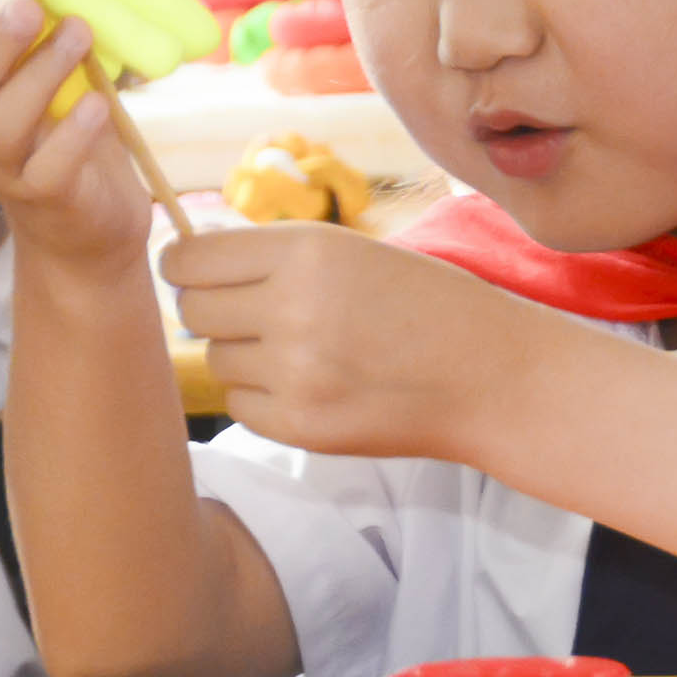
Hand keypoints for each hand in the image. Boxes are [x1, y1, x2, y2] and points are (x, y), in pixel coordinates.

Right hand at [0, 0, 152, 270]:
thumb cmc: (63, 128)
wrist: (89, 223)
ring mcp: (3, 167)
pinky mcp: (45, 196)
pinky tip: (99, 104)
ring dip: (40, 74)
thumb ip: (35, 23)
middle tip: (31, 6)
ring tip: (80, 35)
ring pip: (1, 123)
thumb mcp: (43, 68)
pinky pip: (48, 166)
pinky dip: (74, 133)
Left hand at [163, 223, 559, 460]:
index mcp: (305, 251)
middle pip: (192, 312)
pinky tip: (312, 384)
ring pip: (215, 360)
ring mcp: (295, 373)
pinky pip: (241, 405)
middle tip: (254, 313)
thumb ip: (272, 255)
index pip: (188, 261)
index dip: (185, 268)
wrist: (491, 376)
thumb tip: (185, 262)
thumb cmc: (424, 303)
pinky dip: (263, 396)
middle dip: (213, 310)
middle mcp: (292, 308)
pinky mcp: (302, 426)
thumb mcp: (350, 250)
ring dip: (243, 354)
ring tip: (303, 349)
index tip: (199, 274)